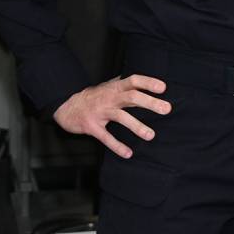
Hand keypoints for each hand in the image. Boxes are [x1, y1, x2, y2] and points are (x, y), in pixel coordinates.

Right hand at [53, 74, 170, 159]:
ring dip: (137, 126)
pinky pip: (106, 137)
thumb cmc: (94, 97)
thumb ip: (125, 85)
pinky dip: (117, 146)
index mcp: (114, 88)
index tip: (163, 88)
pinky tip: (128, 153)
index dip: (148, 83)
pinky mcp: (92, 127)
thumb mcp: (109, 87)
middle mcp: (109, 98)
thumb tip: (146, 82)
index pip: (133, 80)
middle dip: (149, 103)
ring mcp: (100, 112)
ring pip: (121, 117)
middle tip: (167, 109)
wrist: (66, 107)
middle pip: (131, 97)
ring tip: (151, 135)